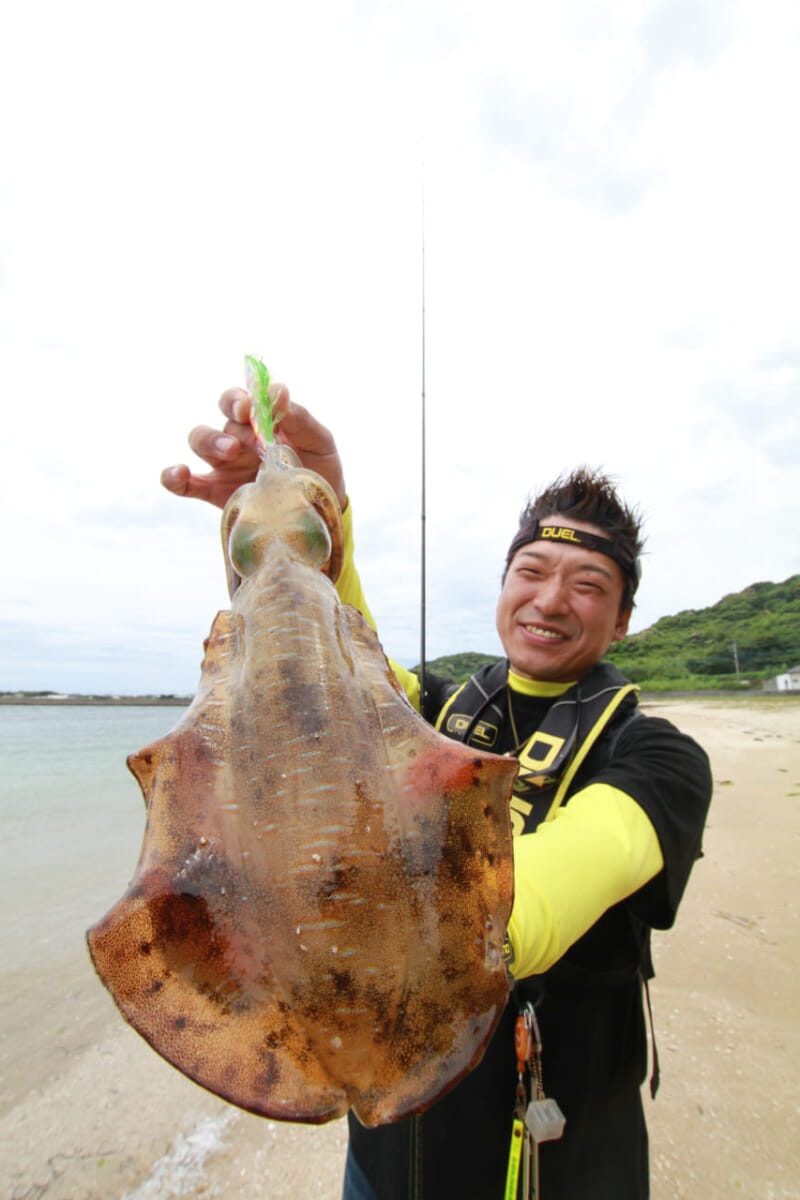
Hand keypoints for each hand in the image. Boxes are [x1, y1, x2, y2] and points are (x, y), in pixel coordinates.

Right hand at [161, 384, 346, 510]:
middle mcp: (237, 439)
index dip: (238, 399)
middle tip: (244, 434)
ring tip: (230, 452)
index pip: (239, 400)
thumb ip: (300, 418)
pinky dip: (174, 476)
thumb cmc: (319, 469)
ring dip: (210, 442)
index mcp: (259, 422)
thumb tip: (278, 391)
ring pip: (200, 441)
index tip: (249, 407)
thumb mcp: (319, 442)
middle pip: (218, 418)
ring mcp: (224, 466)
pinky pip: (186, 483)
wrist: (321, 512)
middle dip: (227, 423)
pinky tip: (178, 474)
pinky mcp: (215, 492)